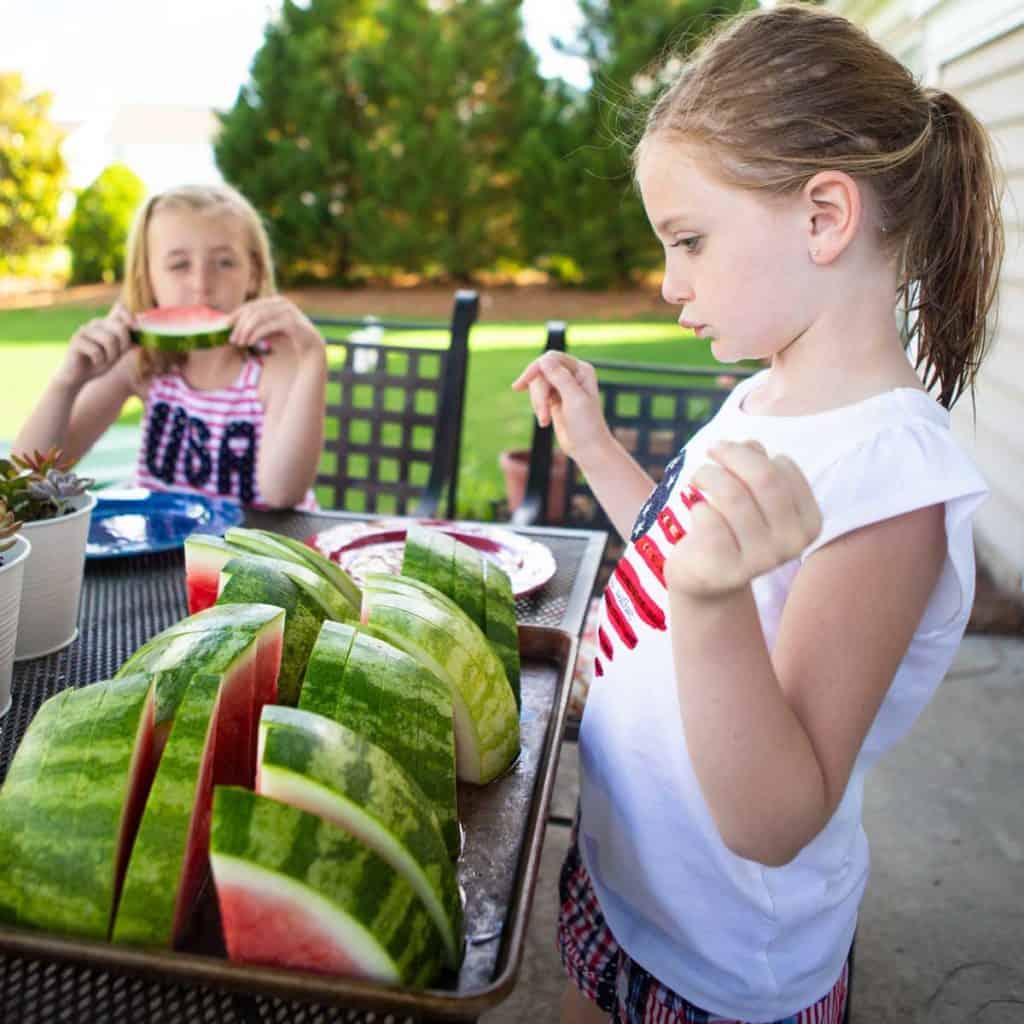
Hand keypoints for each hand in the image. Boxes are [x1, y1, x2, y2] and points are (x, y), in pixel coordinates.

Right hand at [56, 303, 134, 387]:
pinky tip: (94, 362)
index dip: (130, 317)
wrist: (78, 376)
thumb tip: (141, 336)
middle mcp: (96, 323)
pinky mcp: (76, 340)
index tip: (135, 329)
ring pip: (109, 340)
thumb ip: (127, 343)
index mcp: (106, 324)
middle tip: (116, 357)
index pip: (120, 309)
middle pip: (120, 327)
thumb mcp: (117, 353)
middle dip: (123, 346)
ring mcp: (84, 330)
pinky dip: (100, 361)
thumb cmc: (100, 363)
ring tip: (104, 361)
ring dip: (111, 356)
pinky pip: (97, 351)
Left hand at [229, 296, 324, 357]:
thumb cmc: (288, 338)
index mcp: (275, 301)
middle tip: (231, 339)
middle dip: (239, 325)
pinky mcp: (291, 322)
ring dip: (246, 331)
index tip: (225, 326)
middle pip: (253, 311)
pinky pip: (268, 326)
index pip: (251, 306)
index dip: (236, 315)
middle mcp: (281, 302)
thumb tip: (234, 327)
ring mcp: (287, 311)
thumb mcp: (269, 330)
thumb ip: (257, 326)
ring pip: (258, 317)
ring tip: (239, 343)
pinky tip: (250, 342)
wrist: (311, 346)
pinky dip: (256, 334)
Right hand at [511, 351, 611, 463]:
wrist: (587, 448)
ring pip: (537, 384)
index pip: (551, 359)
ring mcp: (562, 386)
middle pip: (541, 372)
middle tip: (542, 413)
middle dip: (538, 394)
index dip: (534, 369)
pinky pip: (537, 395)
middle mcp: (572, 374)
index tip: (520, 385)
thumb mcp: (574, 399)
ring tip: (545, 420)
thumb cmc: (586, 425)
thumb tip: (544, 359)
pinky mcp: (554, 398)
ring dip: (538, 403)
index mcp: (581, 370)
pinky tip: (545, 421)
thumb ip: (560, 377)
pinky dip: (538, 408)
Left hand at [665, 440, 821, 598]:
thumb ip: (756, 464)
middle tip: (710, 449)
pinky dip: (698, 506)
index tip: (730, 450)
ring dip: (708, 474)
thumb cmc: (731, 526)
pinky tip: (698, 513)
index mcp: (809, 522)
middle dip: (731, 454)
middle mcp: (792, 543)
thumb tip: (751, 444)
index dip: (750, 452)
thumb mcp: (750, 493)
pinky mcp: (728, 569)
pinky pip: (709, 518)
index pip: (782, 467)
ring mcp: (762, 560)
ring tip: (697, 476)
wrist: (706, 577)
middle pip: (763, 477)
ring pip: (733, 494)